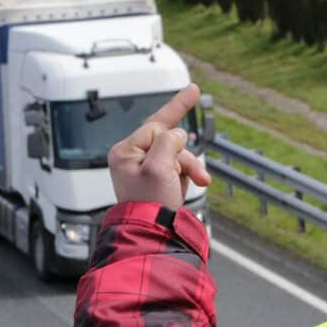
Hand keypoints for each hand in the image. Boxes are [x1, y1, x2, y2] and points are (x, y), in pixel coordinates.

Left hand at [108, 84, 210, 209]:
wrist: (155, 237)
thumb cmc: (150, 204)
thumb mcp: (159, 167)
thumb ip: (168, 141)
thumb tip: (178, 133)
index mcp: (125, 153)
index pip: (155, 126)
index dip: (175, 122)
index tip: (195, 90)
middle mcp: (132, 160)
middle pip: (168, 141)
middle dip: (185, 156)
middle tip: (200, 175)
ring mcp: (145, 171)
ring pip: (176, 155)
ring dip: (190, 168)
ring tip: (201, 183)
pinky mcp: (157, 183)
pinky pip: (177, 169)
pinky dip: (187, 176)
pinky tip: (187, 188)